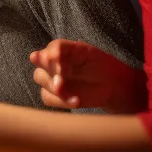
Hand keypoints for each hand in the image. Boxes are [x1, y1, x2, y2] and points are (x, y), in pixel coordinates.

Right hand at [30, 40, 146, 112]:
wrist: (112, 84)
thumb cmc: (99, 64)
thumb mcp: (87, 51)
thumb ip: (65, 50)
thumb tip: (48, 57)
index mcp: (58, 51)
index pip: (44, 54)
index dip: (47, 60)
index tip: (59, 67)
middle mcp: (52, 66)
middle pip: (39, 73)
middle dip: (50, 79)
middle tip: (61, 83)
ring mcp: (53, 81)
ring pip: (42, 86)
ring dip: (56, 91)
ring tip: (73, 96)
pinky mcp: (56, 96)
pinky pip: (49, 99)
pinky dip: (62, 102)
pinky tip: (76, 101)